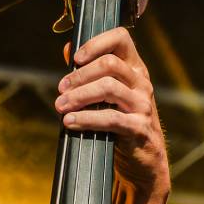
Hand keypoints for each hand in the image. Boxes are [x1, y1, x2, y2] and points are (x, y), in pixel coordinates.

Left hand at [55, 28, 170, 203]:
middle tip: (60, 89)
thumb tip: (67, 47)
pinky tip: (69, 121)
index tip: (76, 58)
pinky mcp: (139, 128)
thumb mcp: (108, 97)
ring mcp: (143, 105)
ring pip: (109, 87)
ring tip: (60, 106)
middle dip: (79, 76)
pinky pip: (110, 118)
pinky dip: (85, 118)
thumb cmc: (121, 126)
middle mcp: (141, 83)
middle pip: (109, 64)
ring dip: (79, 96)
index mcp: (135, 69)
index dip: (96, 43)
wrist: (143, 164)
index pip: (121, 38)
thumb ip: (89, 72)